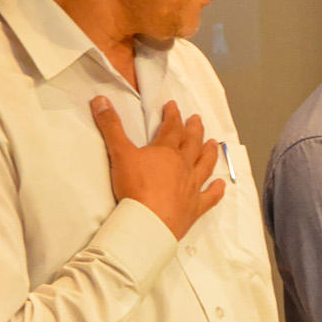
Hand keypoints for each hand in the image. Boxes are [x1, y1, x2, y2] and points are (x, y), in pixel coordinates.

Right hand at [92, 97, 225, 239]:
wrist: (148, 221)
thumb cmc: (135, 187)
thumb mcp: (119, 153)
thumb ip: (111, 126)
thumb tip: (100, 100)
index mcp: (167, 152)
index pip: (172, 128)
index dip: (172, 116)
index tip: (173, 106)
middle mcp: (184, 166)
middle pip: (192, 143)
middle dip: (194, 129)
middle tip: (197, 119)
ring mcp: (192, 186)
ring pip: (205, 165)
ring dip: (209, 152)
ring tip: (213, 143)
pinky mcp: (195, 207)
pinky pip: (210, 197)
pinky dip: (216, 190)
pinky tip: (221, 185)